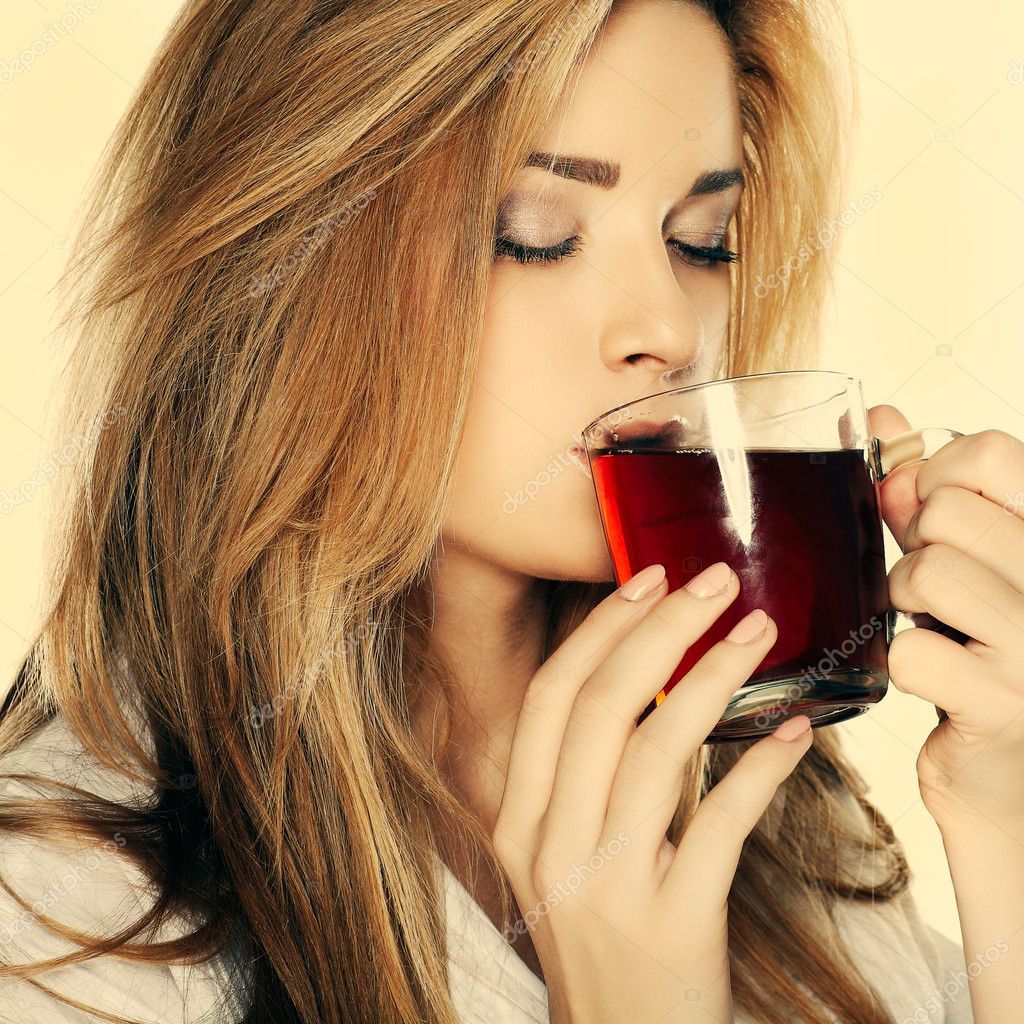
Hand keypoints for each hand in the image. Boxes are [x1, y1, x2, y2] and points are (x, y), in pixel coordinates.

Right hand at [491, 562, 813, 1023]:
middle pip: (600, 706)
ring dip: (716, 677)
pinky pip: (721, 822)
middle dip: (661, 628)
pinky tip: (792, 734)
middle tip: (715, 580)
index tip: (646, 577)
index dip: (600, 629)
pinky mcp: (673, 925)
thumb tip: (645, 684)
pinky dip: (761, 768)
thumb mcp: (564, 860)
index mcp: (517, 821)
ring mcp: (607, 888)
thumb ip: (581, 782)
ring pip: (657, 751)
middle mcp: (550, 847)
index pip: (550, 698)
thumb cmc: (604, 943)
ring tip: (758, 630)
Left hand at [869, 404, 1023, 837]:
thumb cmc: (982, 651)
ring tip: (931, 627)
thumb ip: (929, 494)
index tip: (931, 518)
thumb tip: (884, 417)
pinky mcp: (1005, 704)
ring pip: (926, 571)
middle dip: (915, 547)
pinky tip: (930, 676)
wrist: (1009, 773)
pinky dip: (900, 661)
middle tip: (933, 592)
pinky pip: (910, 649)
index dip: (938, 476)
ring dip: (904, 600)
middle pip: (947, 512)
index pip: (992, 453)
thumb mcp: (964, 559)